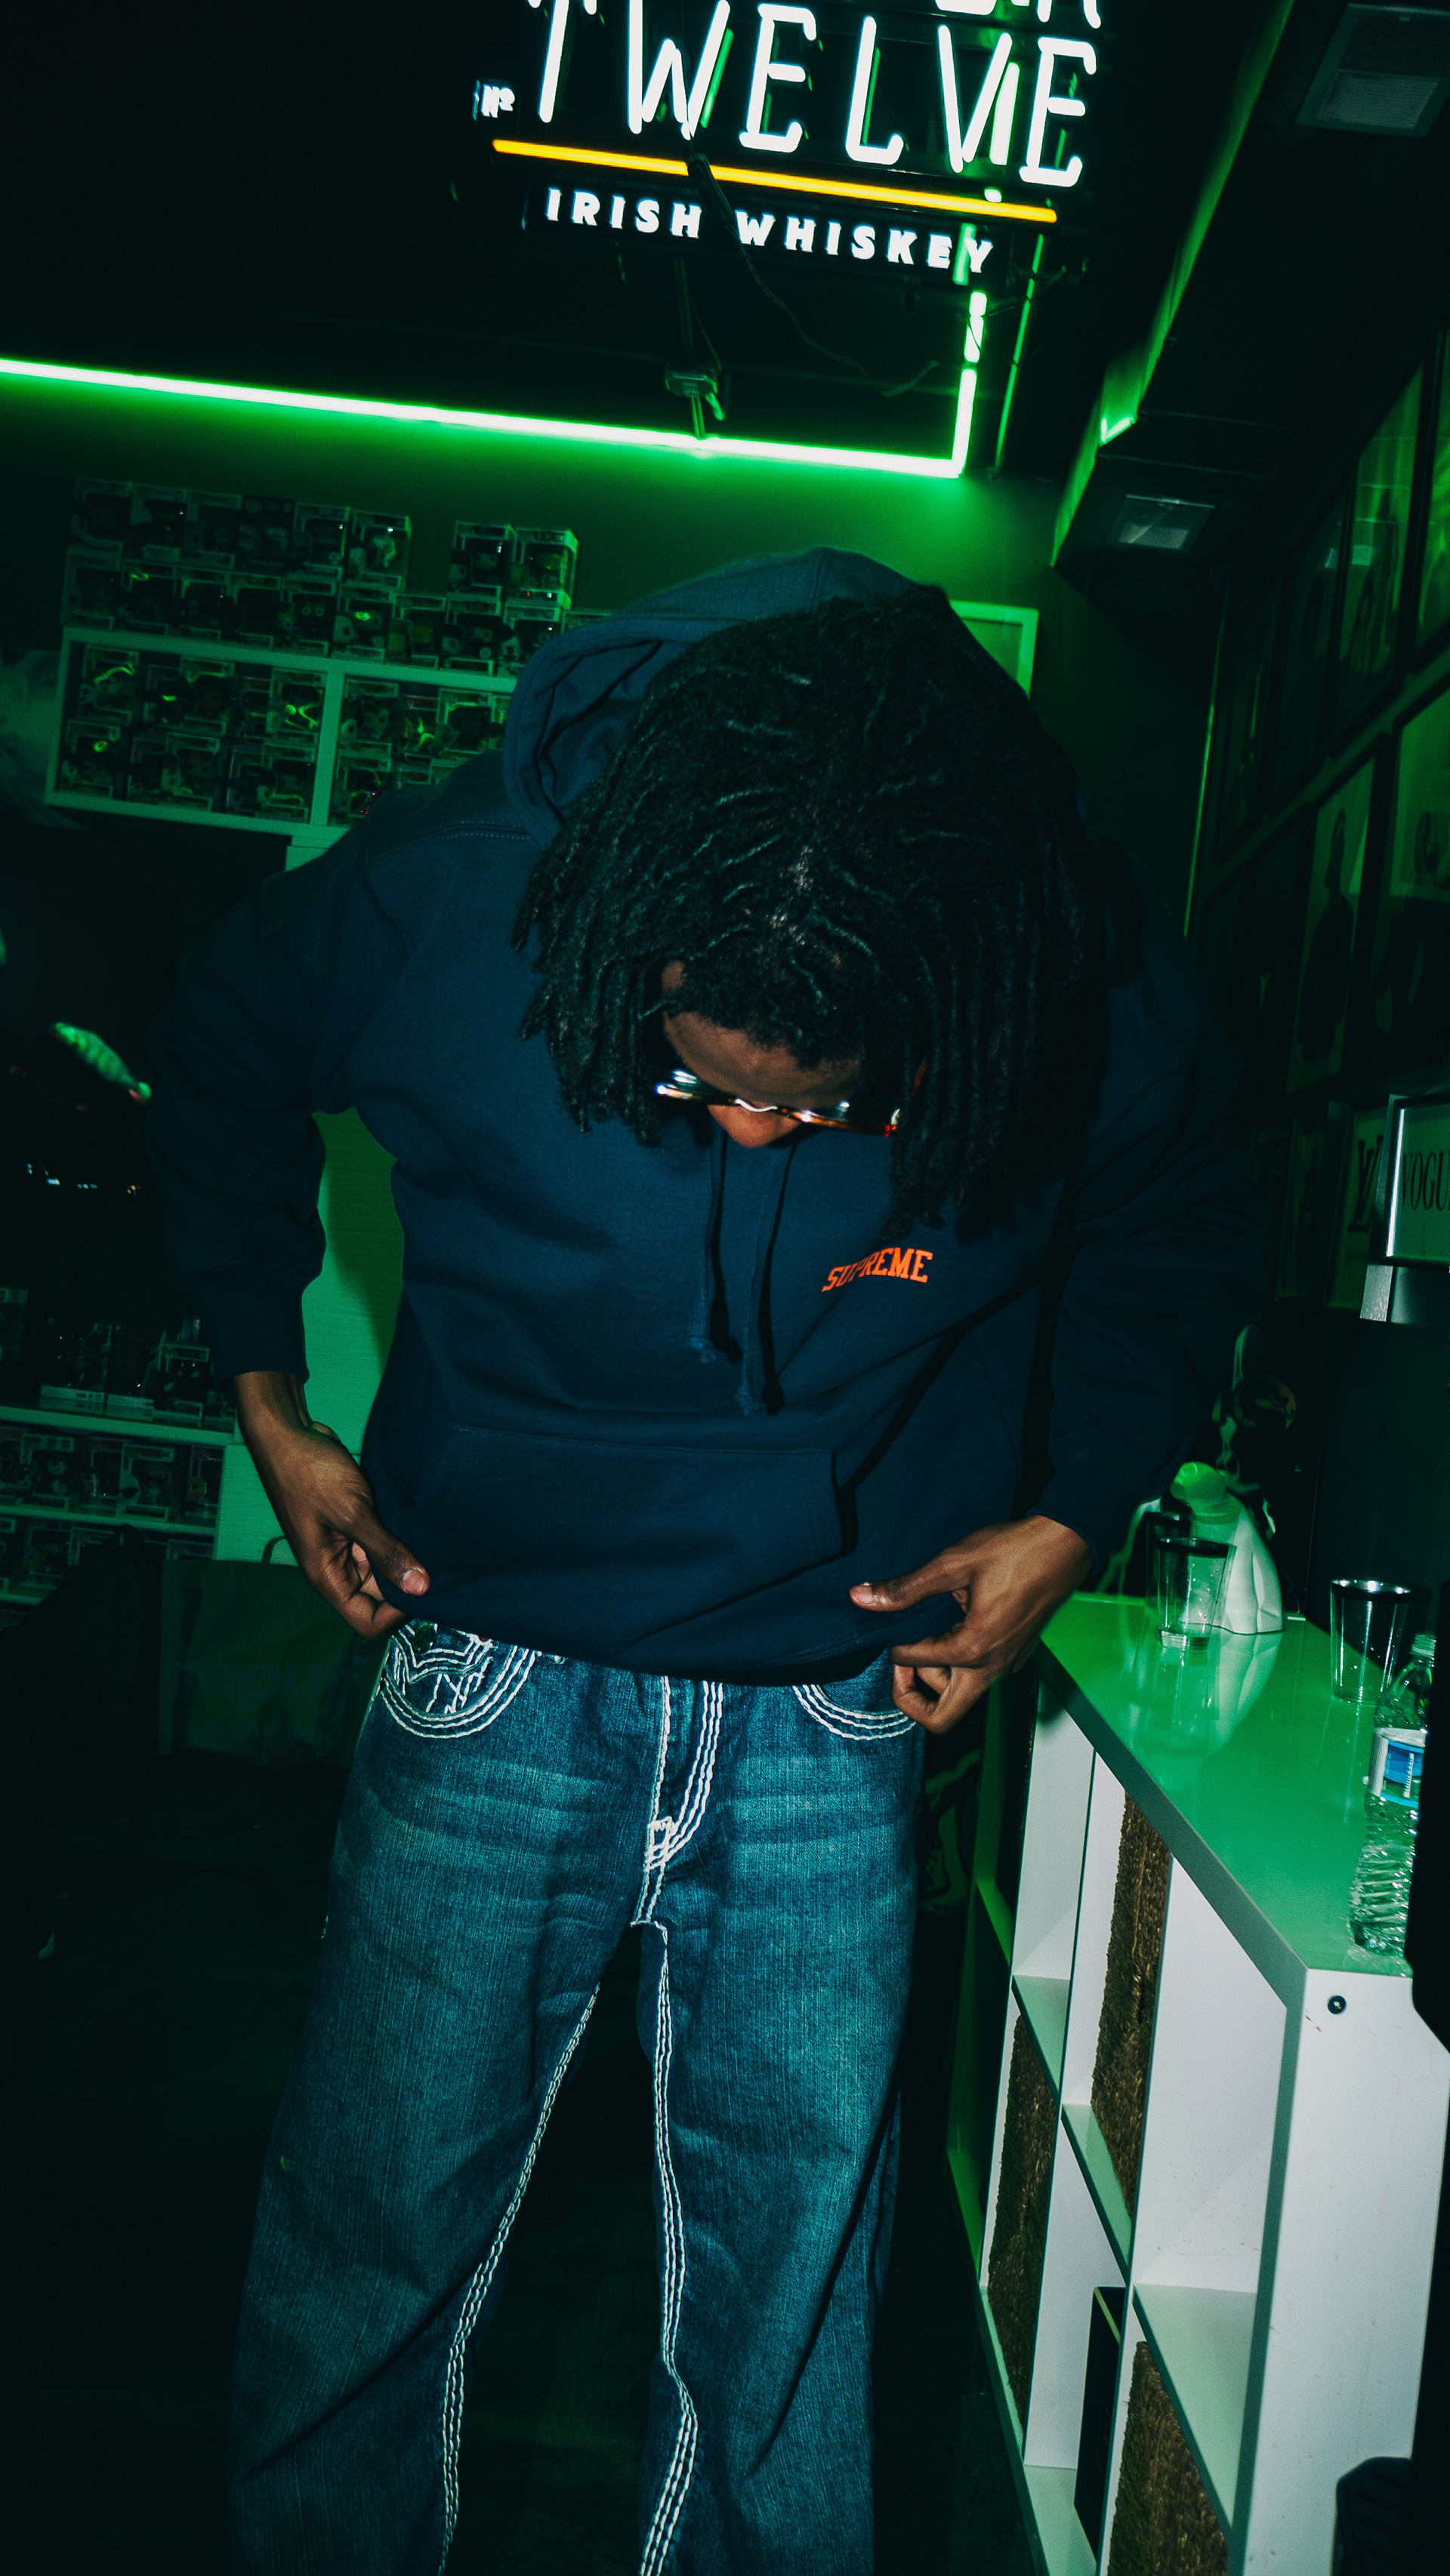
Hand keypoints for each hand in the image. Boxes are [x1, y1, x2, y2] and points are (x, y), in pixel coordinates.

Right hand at [233, 1371, 429, 1639]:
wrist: (289, 1435)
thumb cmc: (309, 1473)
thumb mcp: (352, 1513)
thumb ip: (386, 1552)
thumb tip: (420, 1588)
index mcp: (327, 1577)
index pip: (368, 1622)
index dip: (397, 1614)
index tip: (423, 1588)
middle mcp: (335, 1569)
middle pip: (379, 1599)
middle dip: (406, 1585)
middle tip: (436, 1562)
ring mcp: (344, 1549)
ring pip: (382, 1571)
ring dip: (403, 1561)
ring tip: (430, 1543)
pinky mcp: (352, 1528)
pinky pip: (379, 1547)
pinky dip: (397, 1541)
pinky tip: (417, 1527)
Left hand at [850, 1515, 1092, 1732]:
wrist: (1066, 1543)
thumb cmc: (1014, 1550)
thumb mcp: (952, 1564)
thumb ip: (905, 1588)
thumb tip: (861, 1597)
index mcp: (973, 1649)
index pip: (914, 1665)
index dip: (893, 1646)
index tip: (893, 1620)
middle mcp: (993, 1668)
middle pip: (942, 1717)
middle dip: (911, 1697)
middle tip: (901, 1660)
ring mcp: (1008, 1664)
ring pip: (960, 1696)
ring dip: (936, 1676)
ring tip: (930, 1630)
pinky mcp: (1016, 1654)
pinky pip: (979, 1676)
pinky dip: (957, 1664)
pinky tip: (953, 1625)